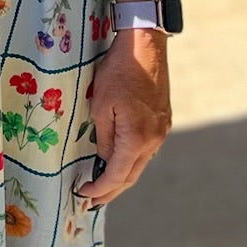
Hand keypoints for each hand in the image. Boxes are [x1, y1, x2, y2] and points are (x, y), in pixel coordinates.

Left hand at [75, 28, 171, 206]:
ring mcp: (161, 131)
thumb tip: (103, 159)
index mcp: (137, 138)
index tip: (82, 195)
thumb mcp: (100, 106)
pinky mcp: (164, 122)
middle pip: (131, 175)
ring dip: (122, 177)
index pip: (116, 175)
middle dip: (111, 191)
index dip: (99, 189)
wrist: (145, 45)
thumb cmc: (118, 72)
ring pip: (140, 164)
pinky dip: (131, 160)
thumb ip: (103, 138)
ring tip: (104, 186)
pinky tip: (119, 161)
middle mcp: (154, 140)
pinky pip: (146, 150)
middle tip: (92, 201)